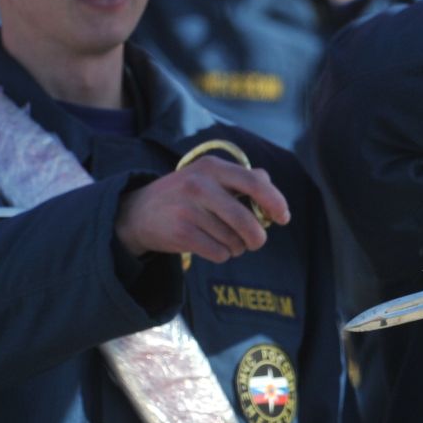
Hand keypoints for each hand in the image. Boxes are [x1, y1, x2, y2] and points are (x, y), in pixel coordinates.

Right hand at [114, 157, 290, 263]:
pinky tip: (210, 246)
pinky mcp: (181, 232)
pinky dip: (221, 254)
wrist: (138, 212)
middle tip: (254, 242)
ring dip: (235, 247)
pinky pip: (219, 252)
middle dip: (257, 237)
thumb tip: (271, 188)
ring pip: (234, 240)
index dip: (275, 202)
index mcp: (212, 167)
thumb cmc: (186, 196)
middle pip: (247, 220)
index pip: (254, 183)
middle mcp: (199, 184)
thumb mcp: (209, 177)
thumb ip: (242, 179)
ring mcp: (188, 208)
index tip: (283, 217)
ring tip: (222, 239)